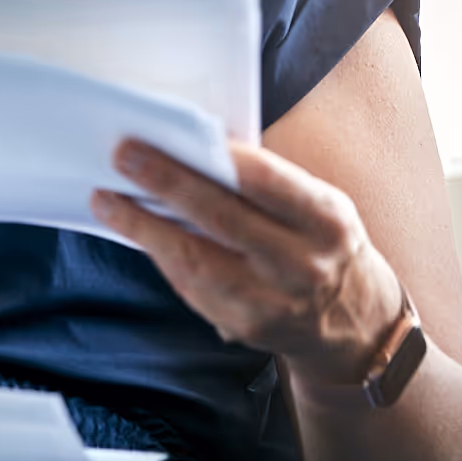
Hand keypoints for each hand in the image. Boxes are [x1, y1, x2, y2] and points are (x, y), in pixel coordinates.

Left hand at [90, 139, 403, 392]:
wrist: (353, 321)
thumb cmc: (323, 244)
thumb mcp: (318, 206)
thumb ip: (269, 184)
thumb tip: (196, 149)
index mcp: (327, 221)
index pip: (268, 182)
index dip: (220, 158)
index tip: (176, 134)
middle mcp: (303, 264)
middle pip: (223, 219)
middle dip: (167, 183)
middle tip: (124, 156)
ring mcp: (272, 301)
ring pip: (196, 260)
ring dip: (144, 227)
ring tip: (108, 198)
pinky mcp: (245, 326)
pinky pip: (192, 287)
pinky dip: (160, 255)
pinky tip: (135, 232)